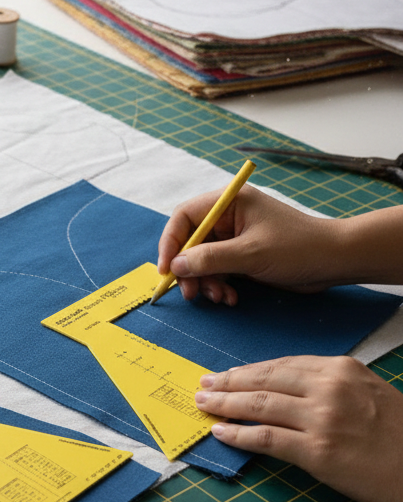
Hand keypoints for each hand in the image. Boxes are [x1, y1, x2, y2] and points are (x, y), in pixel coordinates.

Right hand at [157, 185, 338, 303]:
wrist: (335, 262)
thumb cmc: (298, 248)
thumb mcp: (250, 254)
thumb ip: (210, 259)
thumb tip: (175, 265)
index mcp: (229, 202)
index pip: (185, 217)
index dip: (171, 242)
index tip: (167, 269)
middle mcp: (229, 217)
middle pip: (191, 241)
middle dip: (189, 269)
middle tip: (190, 293)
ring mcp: (236, 237)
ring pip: (203, 260)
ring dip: (206, 282)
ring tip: (219, 297)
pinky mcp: (243, 256)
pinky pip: (218, 271)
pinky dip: (219, 285)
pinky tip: (231, 298)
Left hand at [195, 356, 402, 501]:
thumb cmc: (400, 434)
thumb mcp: (368, 392)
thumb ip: (330, 385)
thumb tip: (286, 390)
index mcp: (341, 369)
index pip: (281, 365)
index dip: (249, 371)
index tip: (227, 374)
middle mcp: (329, 387)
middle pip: (264, 380)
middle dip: (228, 382)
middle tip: (204, 385)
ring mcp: (322, 419)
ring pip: (259, 405)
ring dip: (225, 405)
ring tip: (205, 405)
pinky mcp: (318, 451)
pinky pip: (266, 439)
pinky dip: (238, 435)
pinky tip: (221, 432)